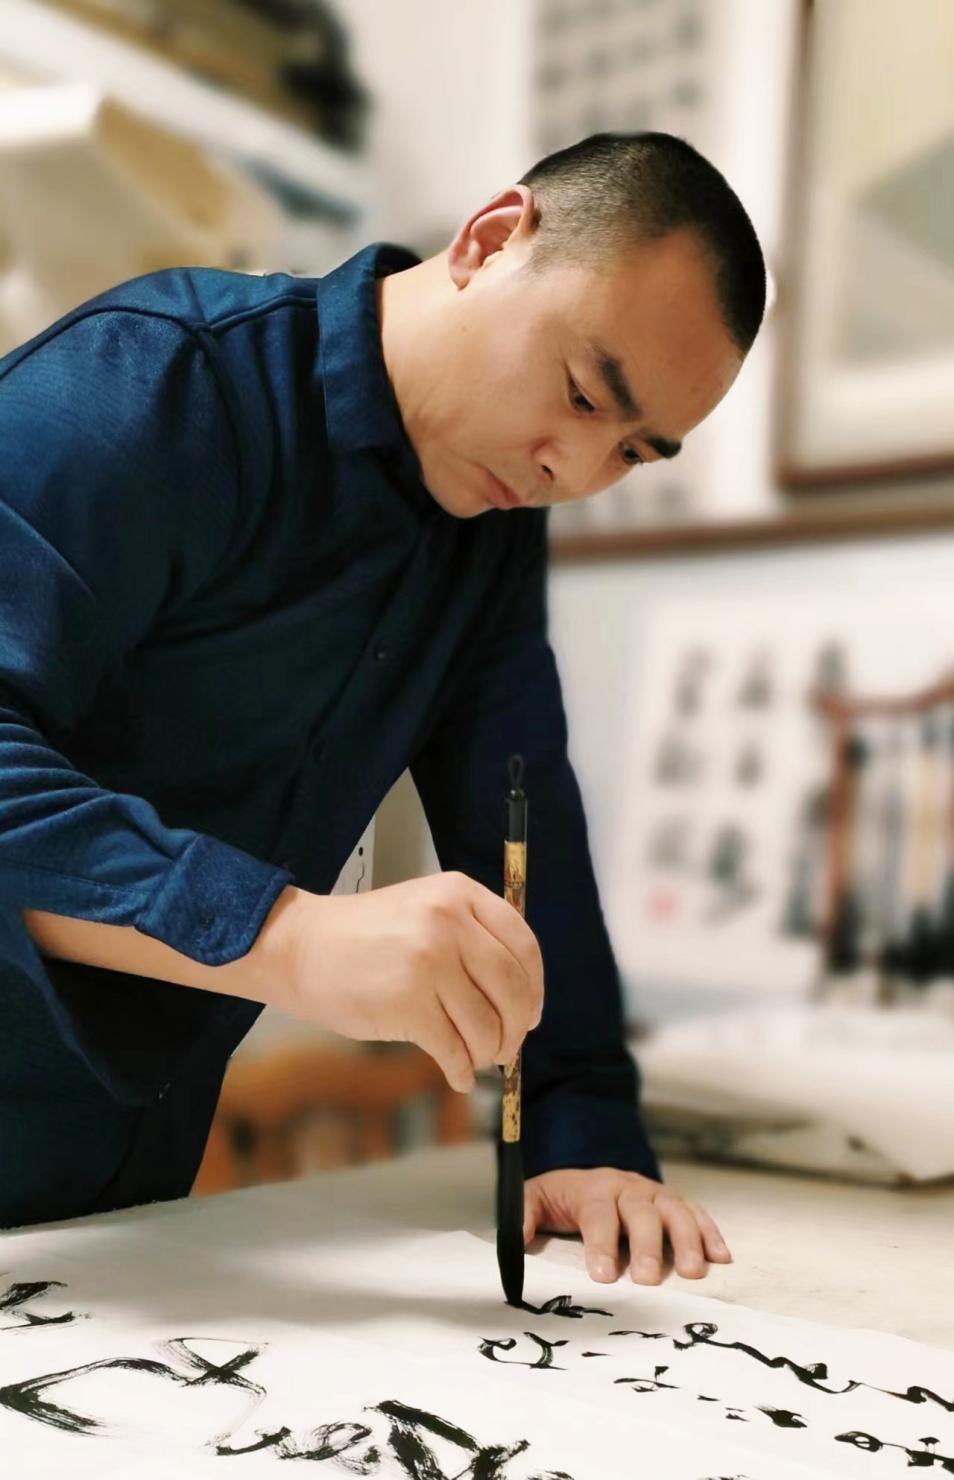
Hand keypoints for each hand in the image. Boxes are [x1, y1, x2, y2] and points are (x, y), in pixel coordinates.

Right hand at [263, 875, 543, 1092]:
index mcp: (460, 894)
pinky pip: (454, 1049)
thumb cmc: (364, 935)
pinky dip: (460, 1070)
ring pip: (486, 1025)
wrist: (302, 947)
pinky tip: (456, 1074)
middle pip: (512, 989)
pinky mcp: (408, 1003)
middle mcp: (450, 923)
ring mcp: (429, 962)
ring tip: (473, 1057)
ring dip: (486, 1052)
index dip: (534, 988)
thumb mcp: (426, 909)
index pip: (524, 946)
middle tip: (508, 1047)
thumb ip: (473, 938)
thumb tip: (520, 1000)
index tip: (531, 1012)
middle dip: (516, 1029)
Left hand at [523, 1167, 732, 1284]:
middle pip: (640, 1213)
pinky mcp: (675, 1203)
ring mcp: (655, 1193)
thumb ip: (524, 1216)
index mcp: (592, 1188)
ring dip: (686, 1241)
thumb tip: (517, 1238)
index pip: (597, 1214)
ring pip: (675, 1211)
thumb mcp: (535, 1199)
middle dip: (645, 1247)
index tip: (603, 1275)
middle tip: (647, 1281)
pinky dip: (711, 1234)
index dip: (601, 1244)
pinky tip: (721, 1258)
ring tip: (693, 1273)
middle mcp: (627, 1187)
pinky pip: (696, 1214)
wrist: (590, 1176)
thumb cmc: (563, 1199)